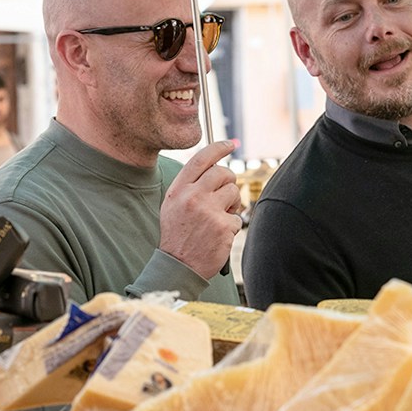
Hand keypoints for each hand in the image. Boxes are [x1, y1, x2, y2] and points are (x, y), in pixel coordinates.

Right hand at [158, 140, 242, 278]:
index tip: (229, 144)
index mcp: (178, 190)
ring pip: (234, 192)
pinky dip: (232, 226)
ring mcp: (208, 211)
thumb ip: (190, 185)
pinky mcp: (222, 226)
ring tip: (220, 217)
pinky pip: (237, 217)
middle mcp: (192, 197)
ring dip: (233, 204)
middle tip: (225, 197)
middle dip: (229, 182)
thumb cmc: (178, 235)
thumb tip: (214, 165)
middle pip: (223, 173)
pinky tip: (218, 235)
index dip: (218, 148)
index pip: (201, 159)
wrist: (177, 266)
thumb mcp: (174, 205)